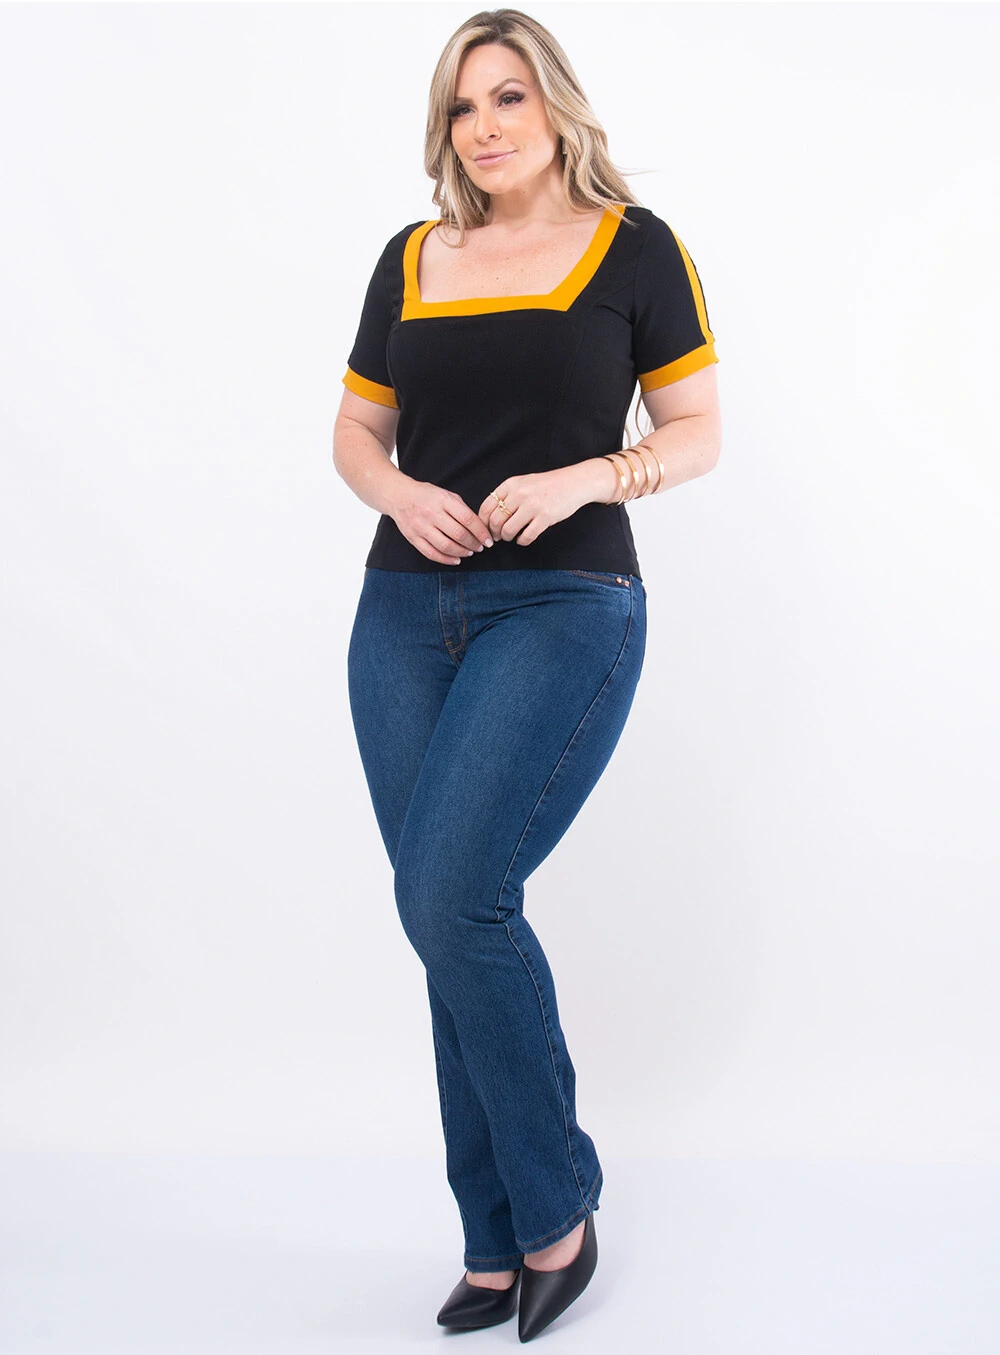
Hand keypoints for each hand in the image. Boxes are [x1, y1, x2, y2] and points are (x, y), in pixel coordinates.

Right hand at [388, 477, 493, 564]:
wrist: (399, 496)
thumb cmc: (427, 495)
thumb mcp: (446, 495)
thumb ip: (462, 509)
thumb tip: (479, 528)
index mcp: (443, 500)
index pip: (467, 519)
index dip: (481, 532)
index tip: (489, 540)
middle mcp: (431, 513)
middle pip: (458, 534)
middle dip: (473, 544)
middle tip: (480, 547)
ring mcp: (420, 527)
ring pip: (446, 546)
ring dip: (461, 552)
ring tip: (469, 552)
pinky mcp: (413, 538)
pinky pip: (432, 554)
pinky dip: (446, 560)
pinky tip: (456, 559)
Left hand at [478, 467, 592, 546]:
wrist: (573, 483)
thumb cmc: (547, 485)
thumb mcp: (523, 483)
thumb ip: (507, 495)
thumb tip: (489, 517)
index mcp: (511, 484)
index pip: (486, 506)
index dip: (483, 522)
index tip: (486, 529)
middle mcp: (520, 493)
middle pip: (495, 521)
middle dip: (494, 533)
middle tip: (498, 537)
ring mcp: (533, 506)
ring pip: (508, 530)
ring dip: (507, 538)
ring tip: (511, 536)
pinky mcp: (545, 517)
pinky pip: (526, 536)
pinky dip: (522, 541)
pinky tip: (523, 538)